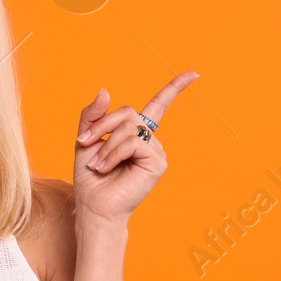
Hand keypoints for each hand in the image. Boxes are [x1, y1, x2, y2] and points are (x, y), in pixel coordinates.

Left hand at [73, 71, 199, 223]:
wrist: (94, 207)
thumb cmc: (91, 178)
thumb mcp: (86, 140)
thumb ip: (94, 116)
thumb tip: (106, 90)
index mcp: (136, 134)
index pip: (158, 106)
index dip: (175, 88)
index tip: (194, 73)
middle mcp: (150, 140)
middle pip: (128, 112)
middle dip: (102, 126)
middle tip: (85, 145)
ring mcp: (156, 151)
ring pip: (129, 127)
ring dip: (106, 145)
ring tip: (97, 165)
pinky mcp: (157, 163)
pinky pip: (133, 142)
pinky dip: (114, 153)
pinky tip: (106, 167)